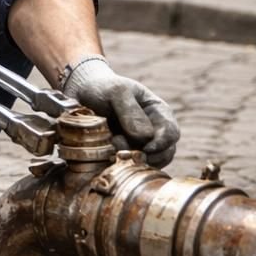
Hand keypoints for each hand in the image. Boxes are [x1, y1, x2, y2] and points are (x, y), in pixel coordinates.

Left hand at [62, 56, 179, 168]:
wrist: (83, 95)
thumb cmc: (103, 89)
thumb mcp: (116, 92)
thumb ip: (131, 111)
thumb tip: (146, 137)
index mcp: (159, 112)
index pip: (172, 133)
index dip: (162, 143)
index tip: (146, 148)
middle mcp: (154, 130)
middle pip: (165, 153)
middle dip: (147, 156)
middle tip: (122, 151)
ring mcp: (141, 144)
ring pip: (151, 162)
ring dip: (134, 161)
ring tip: (113, 149)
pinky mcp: (128, 154)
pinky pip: (134, 166)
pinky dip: (125, 165)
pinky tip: (110, 156)